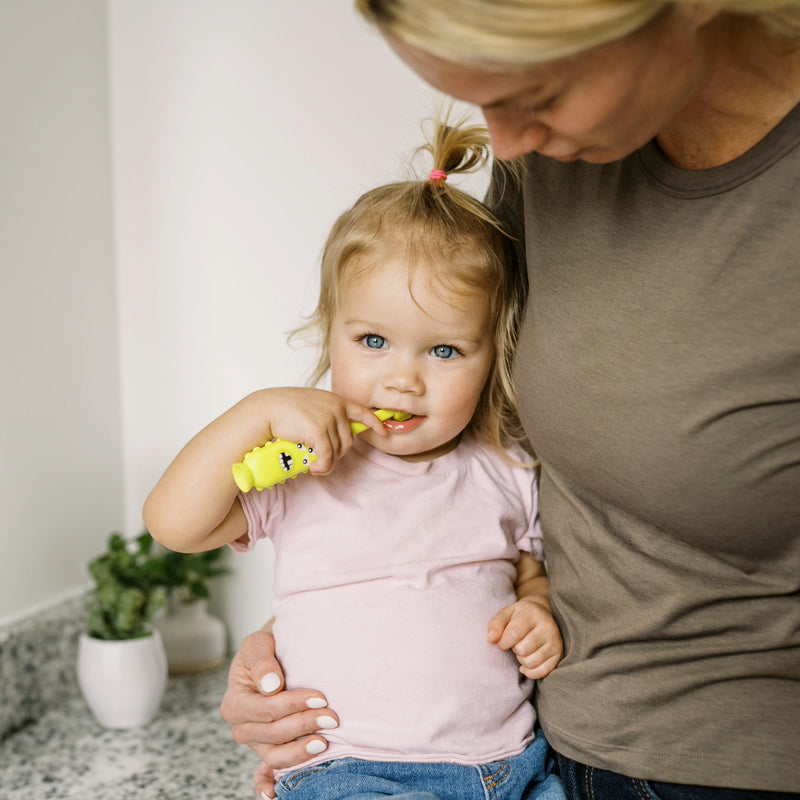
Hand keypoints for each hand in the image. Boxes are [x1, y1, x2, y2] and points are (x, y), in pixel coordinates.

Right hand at [219, 627, 338, 798]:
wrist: (277, 653)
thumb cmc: (267, 648)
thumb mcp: (259, 644)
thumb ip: (262, 661)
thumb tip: (270, 686)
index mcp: (235, 702)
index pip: (265, 710)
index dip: (293, 705)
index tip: (320, 697)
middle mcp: (242, 727)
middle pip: (274, 734)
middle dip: (304, 725)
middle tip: (333, 717)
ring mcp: (256, 742)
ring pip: (276, 755)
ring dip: (301, 752)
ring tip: (325, 742)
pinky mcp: (268, 750)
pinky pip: (266, 773)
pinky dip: (268, 786)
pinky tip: (276, 794)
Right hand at [250, 387, 385, 475]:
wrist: (266, 410)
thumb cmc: (283, 410)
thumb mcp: (310, 406)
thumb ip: (324, 417)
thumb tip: (331, 441)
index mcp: (335, 400)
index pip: (362, 411)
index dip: (374, 423)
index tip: (383, 431)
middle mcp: (336, 408)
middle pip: (348, 440)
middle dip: (338, 454)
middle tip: (322, 459)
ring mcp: (329, 418)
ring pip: (338, 451)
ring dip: (328, 463)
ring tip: (315, 465)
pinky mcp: (319, 431)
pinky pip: (328, 457)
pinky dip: (322, 467)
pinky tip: (314, 469)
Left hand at [487, 597, 563, 679]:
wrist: (543, 615)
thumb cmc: (520, 616)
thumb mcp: (507, 613)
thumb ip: (496, 624)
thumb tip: (491, 639)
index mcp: (533, 613)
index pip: (513, 633)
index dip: (503, 642)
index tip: (502, 641)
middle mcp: (547, 627)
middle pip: (522, 650)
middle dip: (513, 649)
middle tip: (516, 643)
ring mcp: (555, 642)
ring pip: (531, 662)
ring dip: (521, 659)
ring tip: (523, 649)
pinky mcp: (558, 655)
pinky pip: (541, 672)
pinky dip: (530, 671)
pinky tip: (527, 662)